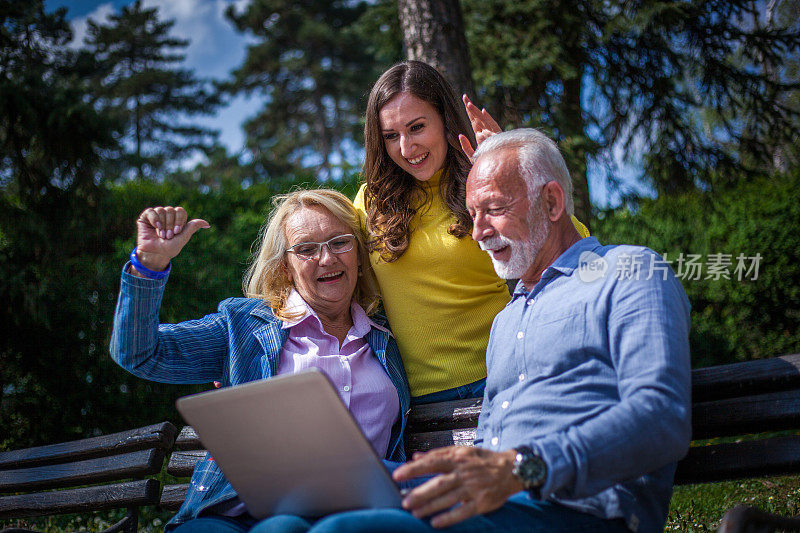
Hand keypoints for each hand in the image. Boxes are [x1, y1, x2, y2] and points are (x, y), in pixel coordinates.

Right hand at [134, 206, 209, 271]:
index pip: (180, 211)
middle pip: (171, 210)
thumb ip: (193, 227)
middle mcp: (167, 215)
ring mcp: (157, 215)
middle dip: (170, 225)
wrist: (155, 254)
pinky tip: (156, 227)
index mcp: (177, 219)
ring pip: (162, 210)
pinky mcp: (146, 217)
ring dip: (163, 225)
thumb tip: (207, 224)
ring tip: (161, 235)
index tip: (177, 232)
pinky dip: (155, 219)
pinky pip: (151, 211)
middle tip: (168, 236)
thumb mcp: (183, 237)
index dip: (179, 221)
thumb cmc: (170, 248)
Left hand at [392, 447, 522, 527]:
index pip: (432, 463)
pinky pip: (463, 512)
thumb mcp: (462, 451)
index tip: (398, 475)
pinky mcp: (482, 502)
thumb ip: (438, 454)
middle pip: (438, 483)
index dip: (414, 469)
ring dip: (430, 506)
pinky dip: (449, 518)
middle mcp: (464, 473)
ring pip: (448, 499)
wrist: (512, 469)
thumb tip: (416, 456)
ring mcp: (473, 488)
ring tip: (415, 512)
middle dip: (420, 493)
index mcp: (458, 458)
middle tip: (405, 501)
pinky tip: (435, 522)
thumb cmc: (483, 460)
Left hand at [458, 94, 501, 160]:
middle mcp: (486, 132)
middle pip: (477, 117)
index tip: (464, 99)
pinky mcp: (498, 136)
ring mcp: (492, 133)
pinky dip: (488, 119)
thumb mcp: (472, 157)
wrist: (497, 168)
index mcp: (480, 135)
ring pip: (483, 120)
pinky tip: (483, 111)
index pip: (473, 120)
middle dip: (470, 107)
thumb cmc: (486, 163)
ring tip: (468, 104)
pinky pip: (493, 126)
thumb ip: (466, 147)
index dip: (469, 111)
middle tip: (464, 96)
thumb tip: (460, 134)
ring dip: (475, 112)